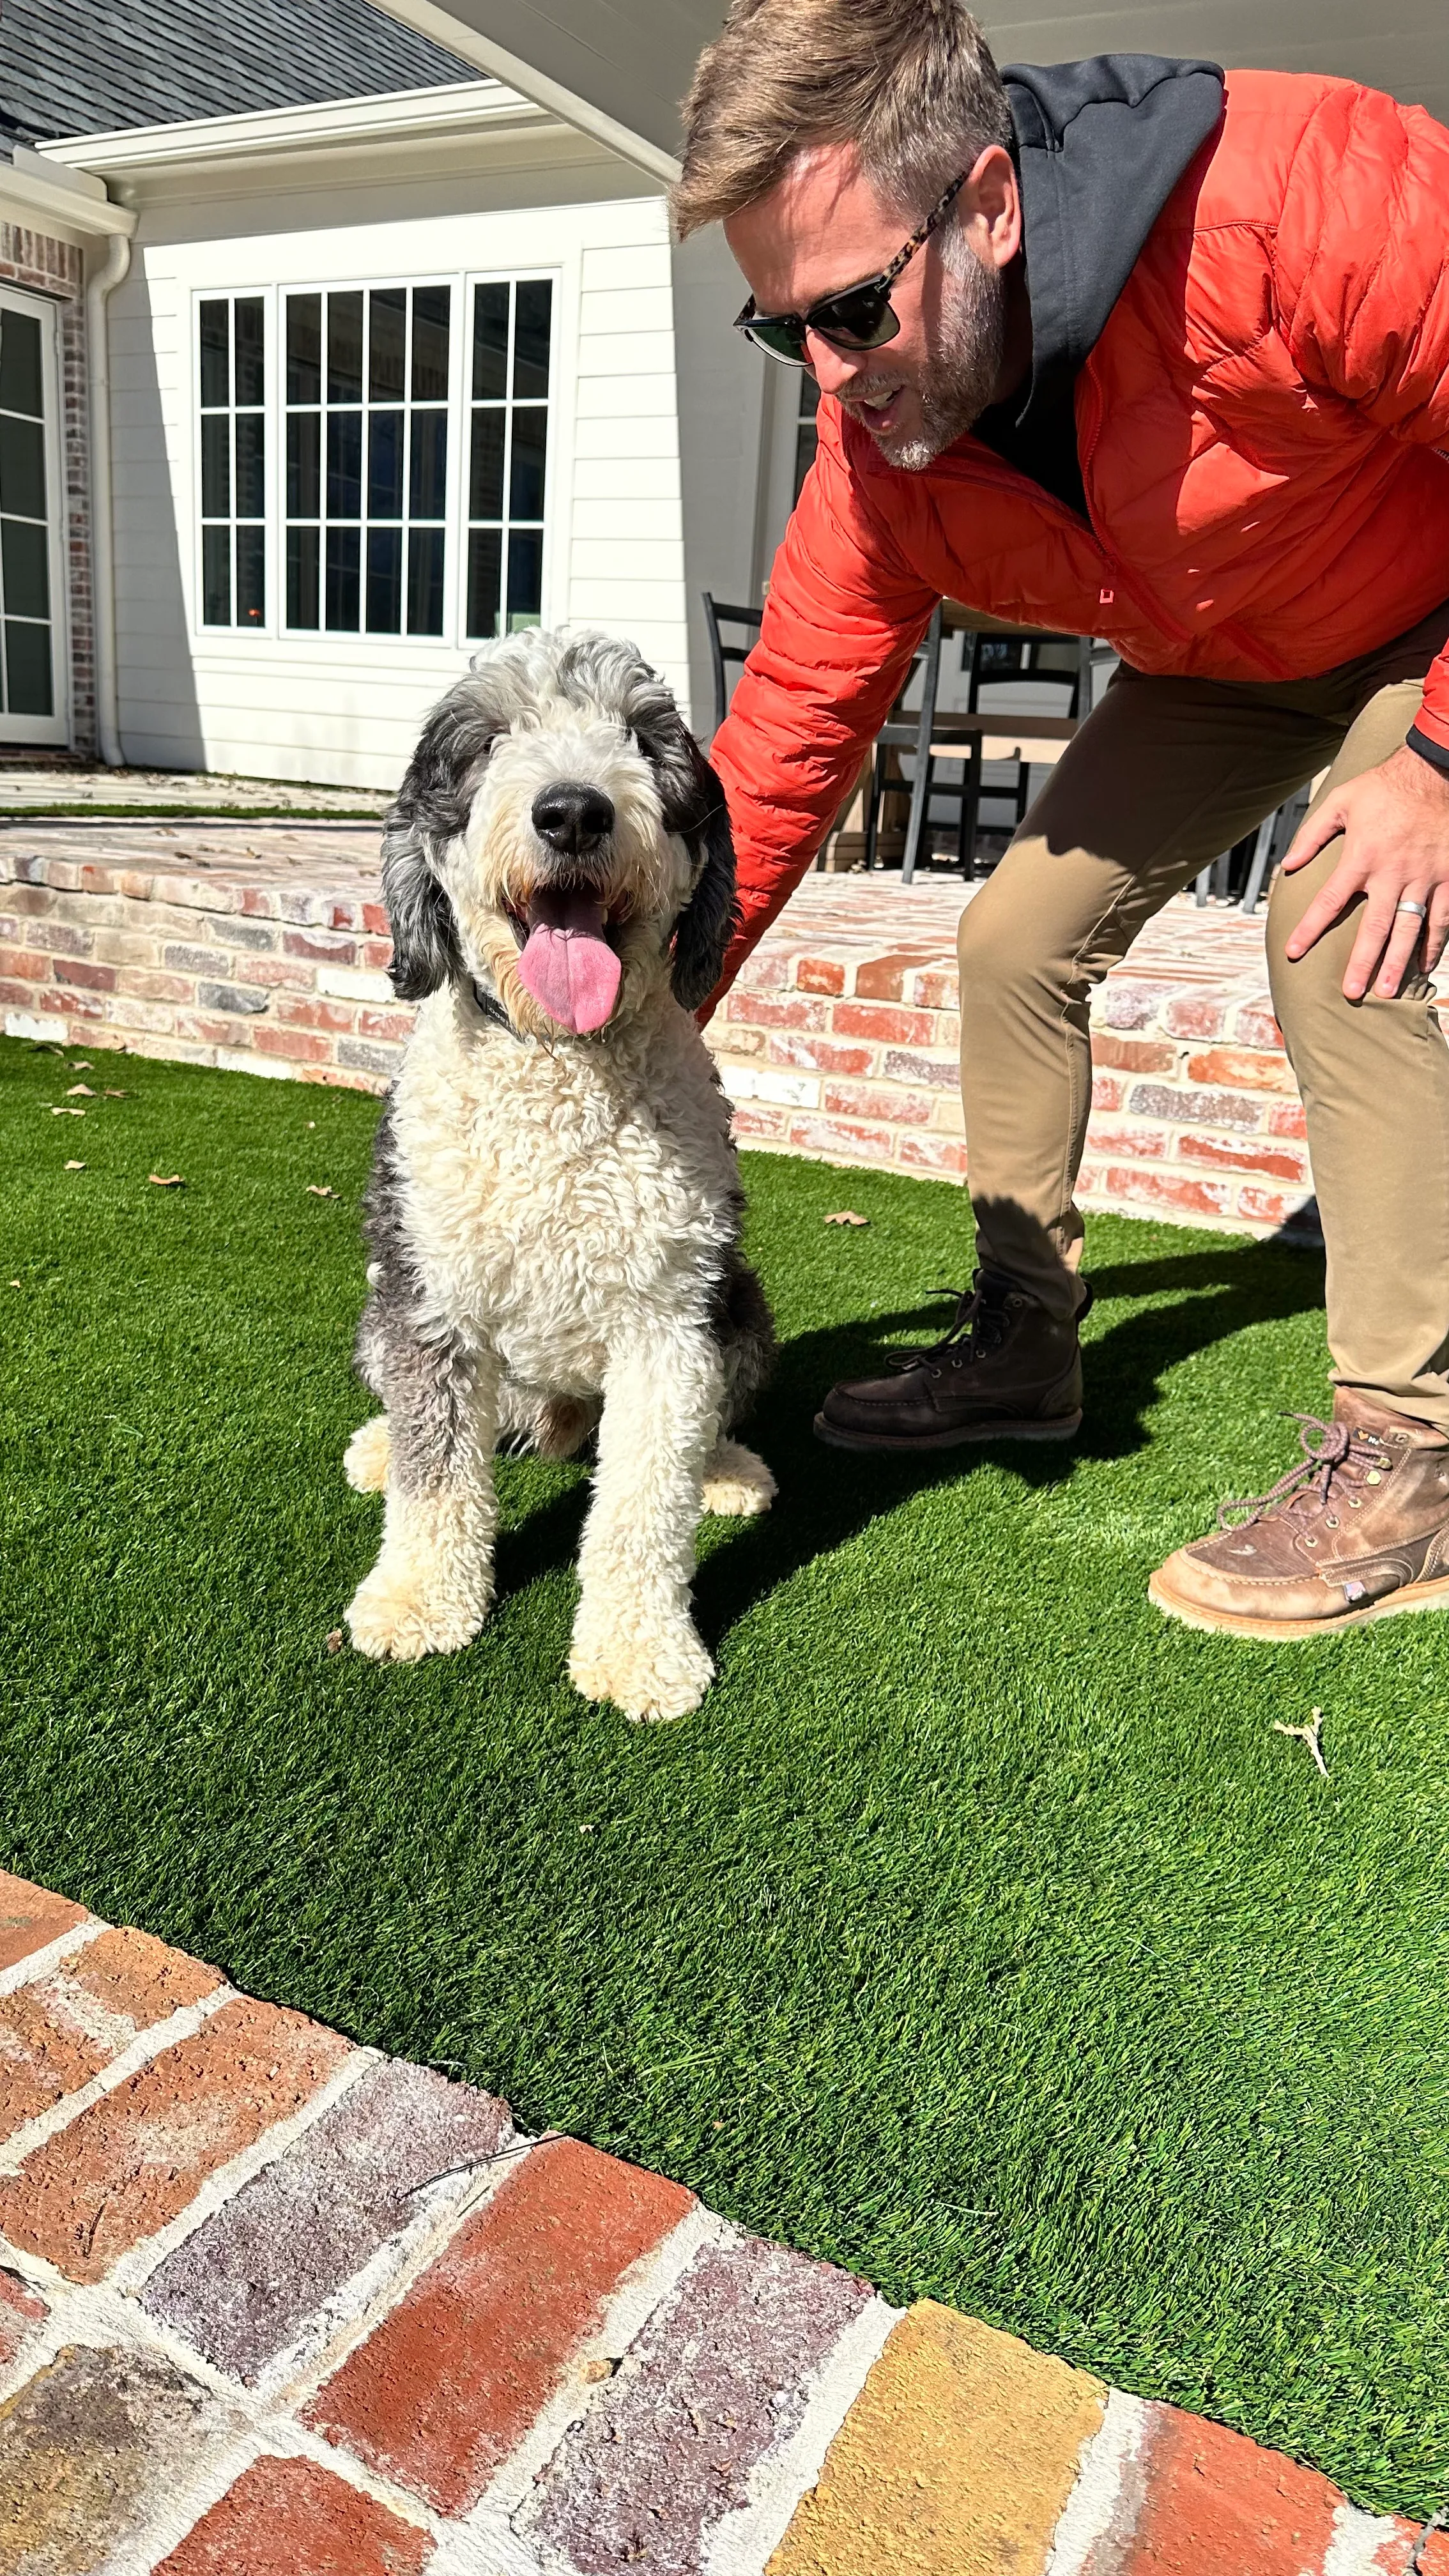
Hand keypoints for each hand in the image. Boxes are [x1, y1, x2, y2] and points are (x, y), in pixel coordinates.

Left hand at [1281, 744, 1448, 999]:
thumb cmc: (1384, 786)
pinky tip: (1425, 964)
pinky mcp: (1448, 876)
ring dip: (1399, 963)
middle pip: (1374, 928)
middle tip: (1352, 992)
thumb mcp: (1341, 802)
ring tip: (1388, 991)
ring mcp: (1424, 878)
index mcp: (1361, 857)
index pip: (1329, 901)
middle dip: (1362, 962)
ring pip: (1410, 929)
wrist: (1434, 771)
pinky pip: (1442, 917)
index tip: (1293, 951)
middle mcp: (1392, 873)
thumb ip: (1312, 834)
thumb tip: (1288, 864)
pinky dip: (1434, 943)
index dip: (1309, 929)